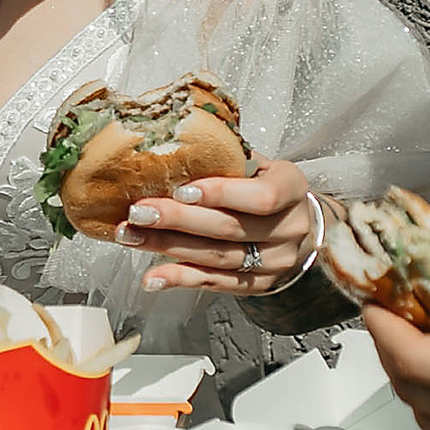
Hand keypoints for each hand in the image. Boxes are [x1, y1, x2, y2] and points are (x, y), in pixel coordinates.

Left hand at [130, 159, 321, 295]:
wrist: (299, 228)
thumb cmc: (268, 187)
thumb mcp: (259, 165)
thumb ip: (227, 159)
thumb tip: (172, 144)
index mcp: (292, 188)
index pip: (262, 196)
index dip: (221, 193)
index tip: (181, 189)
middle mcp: (289, 228)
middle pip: (229, 228)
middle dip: (178, 220)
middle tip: (138, 212)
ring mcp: (275, 262)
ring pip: (216, 256)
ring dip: (168, 247)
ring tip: (131, 237)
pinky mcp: (257, 285)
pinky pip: (215, 283)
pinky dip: (180, 279)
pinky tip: (152, 278)